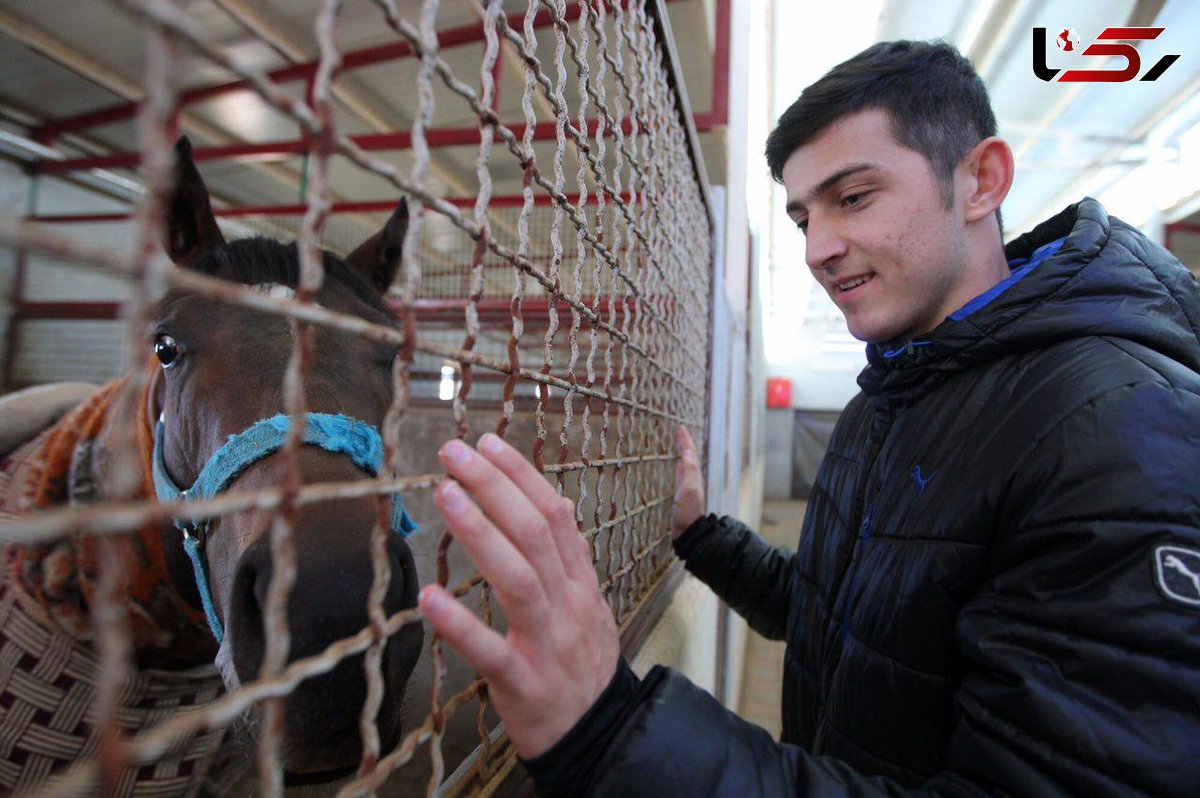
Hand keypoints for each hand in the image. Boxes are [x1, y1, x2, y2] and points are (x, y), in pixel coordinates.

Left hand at [419, 433, 619, 758]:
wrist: (598, 732)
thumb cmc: (581, 662)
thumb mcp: (585, 602)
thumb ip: (566, 557)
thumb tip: (552, 502)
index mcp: (579, 581)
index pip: (554, 514)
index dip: (520, 475)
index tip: (486, 443)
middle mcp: (567, 603)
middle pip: (534, 534)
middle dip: (493, 487)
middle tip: (454, 454)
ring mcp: (548, 643)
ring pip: (517, 579)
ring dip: (479, 532)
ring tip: (444, 496)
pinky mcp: (523, 683)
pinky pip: (491, 651)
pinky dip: (461, 624)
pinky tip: (429, 598)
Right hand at [672, 425, 704, 538]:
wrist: (687, 532)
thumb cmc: (687, 512)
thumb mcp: (688, 488)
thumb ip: (689, 470)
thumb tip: (687, 452)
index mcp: (694, 476)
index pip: (690, 453)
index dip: (685, 440)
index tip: (680, 428)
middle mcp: (692, 479)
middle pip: (689, 456)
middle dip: (684, 443)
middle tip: (679, 432)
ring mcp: (687, 486)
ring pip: (685, 464)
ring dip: (682, 453)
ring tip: (678, 444)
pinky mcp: (681, 494)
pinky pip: (680, 473)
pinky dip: (679, 464)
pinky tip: (677, 465)